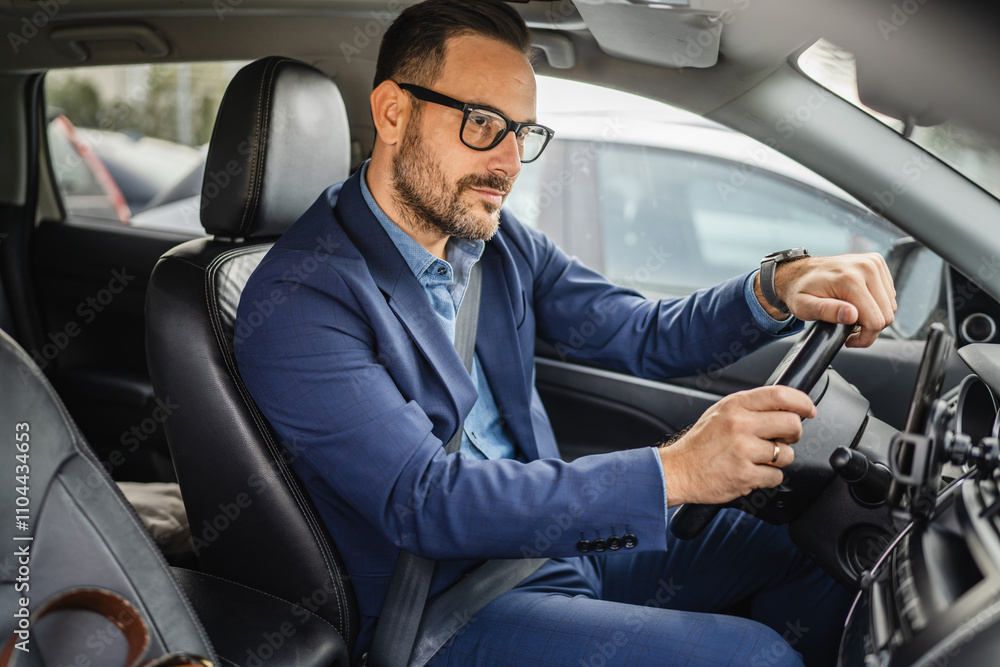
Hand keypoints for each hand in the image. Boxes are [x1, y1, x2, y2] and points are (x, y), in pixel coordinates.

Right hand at [658, 386, 815, 506]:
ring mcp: (743, 451)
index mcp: (735, 406)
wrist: (678, 470)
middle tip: (783, 439)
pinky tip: (752, 472)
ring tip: (759, 459)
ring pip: (787, 454)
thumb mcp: (720, 412)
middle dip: (794, 434)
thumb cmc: (700, 444)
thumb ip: (749, 407)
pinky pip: (776, 476)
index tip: (809, 410)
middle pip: (792, 424)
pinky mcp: (746, 476)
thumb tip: (784, 407)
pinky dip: (768, 477)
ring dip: (779, 459)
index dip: (802, 402)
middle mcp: (740, 425)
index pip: (780, 395)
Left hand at [756, 252, 896, 347]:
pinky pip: (888, 294)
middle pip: (886, 314)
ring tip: (851, 314)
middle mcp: (866, 267)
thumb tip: (851, 315)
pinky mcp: (877, 263)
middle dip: (869, 328)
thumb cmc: (800, 290)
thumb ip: (827, 311)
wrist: (800, 271)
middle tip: (848, 328)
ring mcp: (873, 263)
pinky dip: (876, 303)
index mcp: (850, 279)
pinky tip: (858, 302)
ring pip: (890, 305)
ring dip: (874, 315)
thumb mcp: (804, 307)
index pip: (875, 321)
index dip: (865, 337)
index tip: (849, 340)